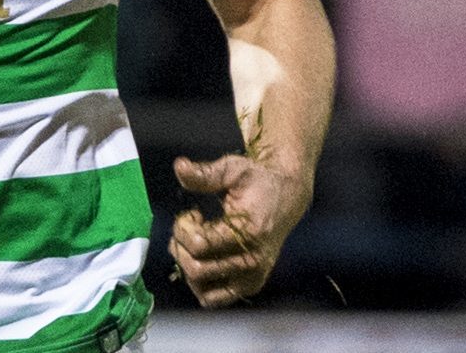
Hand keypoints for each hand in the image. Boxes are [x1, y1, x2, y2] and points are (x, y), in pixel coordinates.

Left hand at [167, 153, 311, 307]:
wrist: (286, 196)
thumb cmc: (256, 181)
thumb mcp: (232, 169)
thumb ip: (205, 173)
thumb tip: (179, 167)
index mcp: (250, 233)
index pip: (199, 246)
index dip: (184, 228)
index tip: (193, 213)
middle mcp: (253, 261)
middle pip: (196, 269)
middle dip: (181, 245)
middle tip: (191, 227)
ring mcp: (253, 277)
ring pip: (201, 288)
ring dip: (187, 265)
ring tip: (196, 242)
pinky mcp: (250, 286)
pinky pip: (213, 299)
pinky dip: (199, 283)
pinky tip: (202, 259)